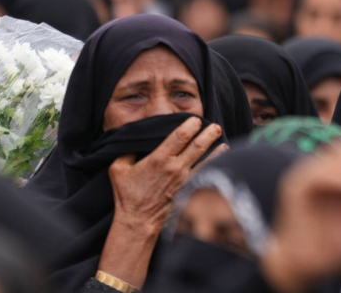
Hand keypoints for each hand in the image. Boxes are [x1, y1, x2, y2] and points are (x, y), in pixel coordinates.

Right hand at [108, 117, 222, 232]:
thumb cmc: (127, 195)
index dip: (189, 126)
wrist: (138, 221)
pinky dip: (214, 165)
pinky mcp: (188, 190)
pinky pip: (204, 175)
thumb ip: (126, 152)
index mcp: (158, 159)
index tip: (195, 120)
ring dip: (216, 149)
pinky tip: (221, 160)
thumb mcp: (118, 169)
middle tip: (215, 126)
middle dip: (208, 134)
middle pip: (197, 146)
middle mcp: (175, 167)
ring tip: (222, 140)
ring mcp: (184, 180)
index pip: (179, 137)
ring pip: (205, 160)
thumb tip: (134, 139)